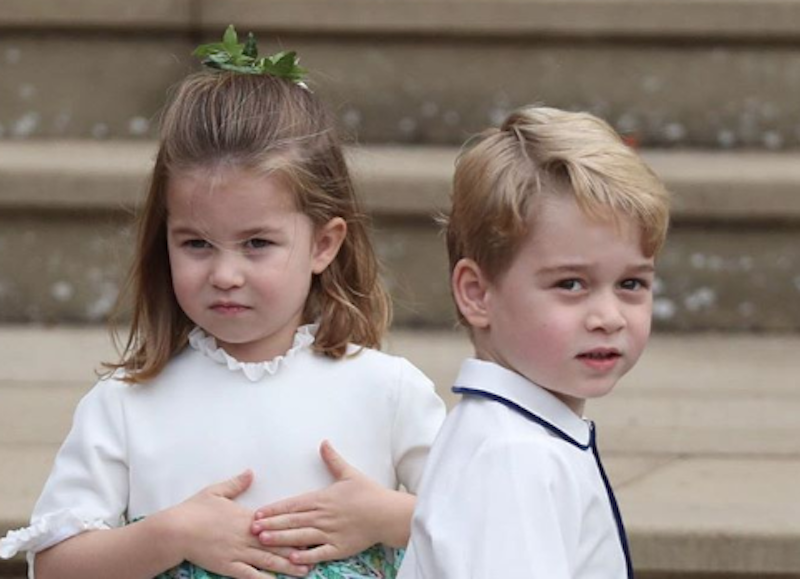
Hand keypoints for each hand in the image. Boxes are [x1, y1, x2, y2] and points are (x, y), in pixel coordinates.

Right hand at [168, 470, 310, 577]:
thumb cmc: (195, 509)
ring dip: (287, 566)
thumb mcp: (217, 491)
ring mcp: (238, 553)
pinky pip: (249, 575)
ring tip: (305, 571)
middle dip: (298, 550)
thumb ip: (237, 483)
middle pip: (277, 544)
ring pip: (268, 561)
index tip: (311, 528)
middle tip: (317, 553)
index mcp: (247, 518)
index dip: (294, 527)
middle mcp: (247, 536)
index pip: (276, 523)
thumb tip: (250, 472)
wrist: (175, 530)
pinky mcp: (228, 567)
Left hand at [251, 441, 414, 565]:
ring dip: (281, 539)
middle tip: (251, 528)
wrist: (387, 513)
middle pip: (292, 521)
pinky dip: (305, 556)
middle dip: (271, 524)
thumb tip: (323, 442)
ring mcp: (330, 533)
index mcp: (322, 499)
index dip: (274, 509)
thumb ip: (333, 459)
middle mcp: (323, 516)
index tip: (258, 512)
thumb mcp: (349, 473)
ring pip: (301, 536)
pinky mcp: (339, 548)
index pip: (293, 504)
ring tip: (263, 540)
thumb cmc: (369, 493)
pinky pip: (319, 553)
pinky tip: (292, 558)